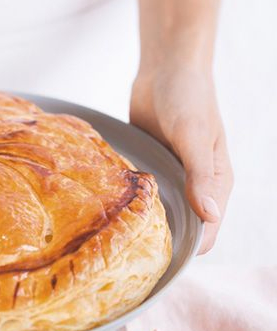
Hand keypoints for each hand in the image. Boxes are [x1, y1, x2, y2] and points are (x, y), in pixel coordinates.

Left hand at [130, 66, 232, 253]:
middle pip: (183, 228)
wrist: (167, 68)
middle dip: (163, 244)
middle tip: (129, 257)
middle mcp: (196, 185)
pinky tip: (113, 214)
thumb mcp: (194, 136)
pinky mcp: (153, 168)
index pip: (208, 232)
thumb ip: (201, 176)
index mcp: (217, 183)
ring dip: (146, 226)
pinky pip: (145, 195)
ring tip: (118, 242)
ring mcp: (173, 178)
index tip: (158, 263)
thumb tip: (211, 217)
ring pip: (163, 213)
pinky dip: (134, 205)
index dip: (188, 251)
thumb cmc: (188, 97)